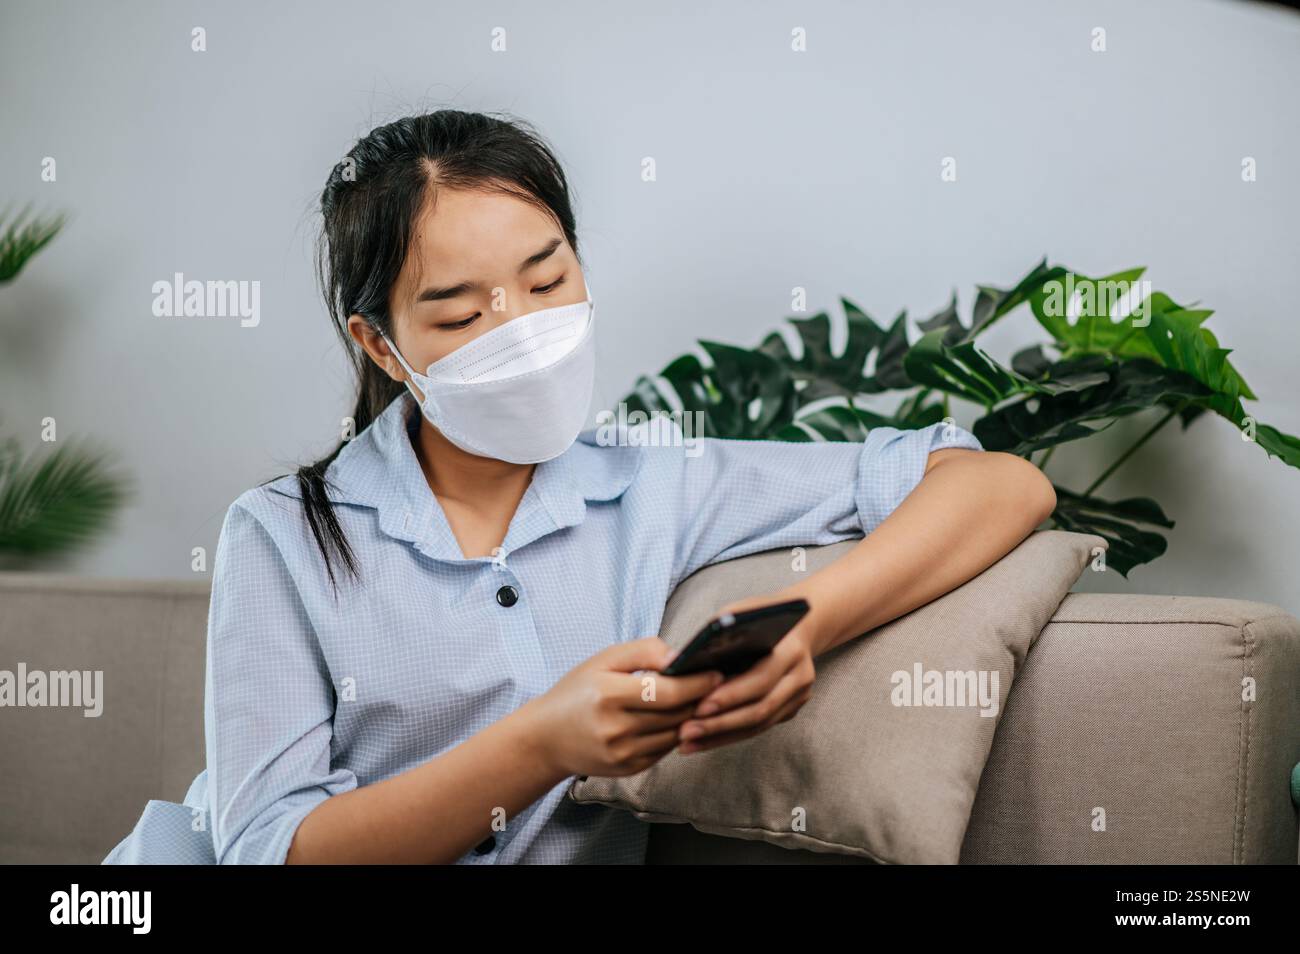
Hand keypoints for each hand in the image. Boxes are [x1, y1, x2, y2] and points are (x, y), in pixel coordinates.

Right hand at [524, 636, 723, 777]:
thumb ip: (644, 651)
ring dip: (692, 717)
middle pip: (677, 714)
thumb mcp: (603, 660)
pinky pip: (665, 749)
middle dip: (701, 698)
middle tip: (719, 684)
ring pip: (676, 733)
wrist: (546, 738)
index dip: (698, 683)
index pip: (668, 692)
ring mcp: (623, 753)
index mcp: (608, 694)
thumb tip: (680, 656)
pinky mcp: (628, 769)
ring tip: (702, 699)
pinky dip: (675, 733)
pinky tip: (677, 718)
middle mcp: (615, 728)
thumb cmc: (577, 692)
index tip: (717, 672)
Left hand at [675, 591, 819, 753]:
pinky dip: (728, 736)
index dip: (730, 695)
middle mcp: (800, 677)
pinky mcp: (790, 710)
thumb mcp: (740, 614)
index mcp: (791, 651)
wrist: (800, 625)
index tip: (698, 707)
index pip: (761, 679)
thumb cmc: (761, 616)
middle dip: (720, 723)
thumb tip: (679, 664)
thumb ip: (717, 635)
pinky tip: (701, 741)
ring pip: (758, 724)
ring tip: (687, 742)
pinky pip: (757, 728)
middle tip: (686, 731)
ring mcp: (799, 697)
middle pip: (760, 708)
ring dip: (720, 736)